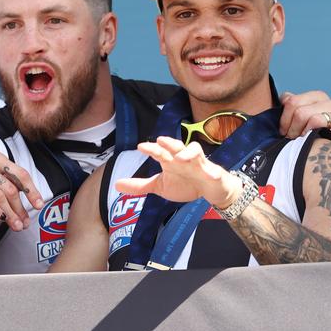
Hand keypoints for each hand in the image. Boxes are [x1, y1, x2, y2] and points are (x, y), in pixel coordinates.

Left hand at [115, 137, 240, 208]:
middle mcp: (183, 159)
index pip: (159, 152)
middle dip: (169, 143)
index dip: (151, 149)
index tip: (140, 147)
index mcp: (170, 161)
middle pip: (176, 146)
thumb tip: (116, 184)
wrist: (210, 190)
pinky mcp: (214, 173)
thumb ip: (140, 186)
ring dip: (189, 152)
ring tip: (180, 158)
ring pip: (195, 152)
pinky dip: (213, 172)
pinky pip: (214, 171)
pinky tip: (211, 175)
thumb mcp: (160, 186)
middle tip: (161, 141)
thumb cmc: (185, 184)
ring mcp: (199, 164)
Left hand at [280, 91, 330, 156]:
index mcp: (317, 96)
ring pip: (314, 120)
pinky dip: (329, 134)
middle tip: (291, 138)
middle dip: (291, 129)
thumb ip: (292, 105)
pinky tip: (324, 138)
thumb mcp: (303, 114)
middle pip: (300, 112)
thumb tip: (284, 99)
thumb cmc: (316, 130)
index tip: (283, 130)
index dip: (283, 119)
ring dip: (303, 134)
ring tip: (301, 142)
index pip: (291, 101)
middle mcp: (330, 103)